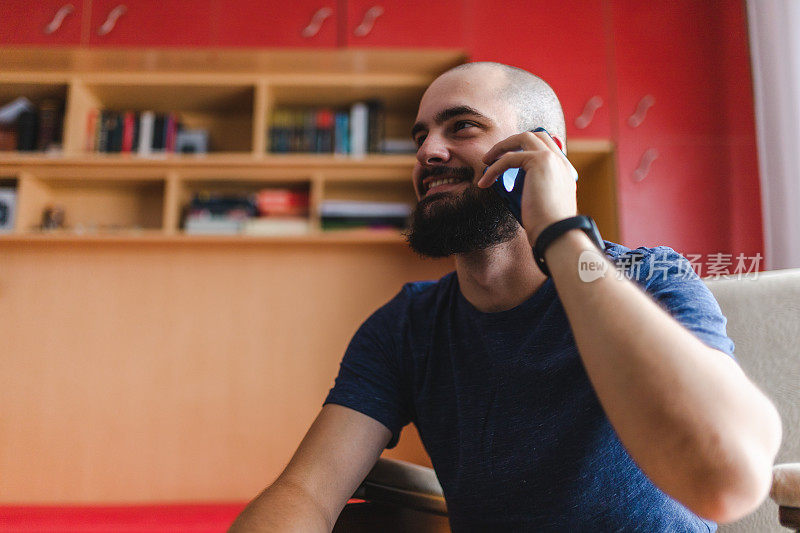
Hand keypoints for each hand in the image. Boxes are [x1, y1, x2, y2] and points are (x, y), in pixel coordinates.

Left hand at [477, 130, 576, 245]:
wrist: (556, 232)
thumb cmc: (545, 225)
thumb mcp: (539, 200)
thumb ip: (531, 186)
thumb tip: (510, 182)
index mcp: (564, 170)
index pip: (545, 145)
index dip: (525, 147)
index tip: (508, 159)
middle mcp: (560, 161)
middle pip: (535, 135)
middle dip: (511, 142)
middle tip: (494, 156)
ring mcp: (552, 158)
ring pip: (523, 138)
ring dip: (502, 147)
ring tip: (486, 162)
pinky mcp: (540, 162)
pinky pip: (510, 158)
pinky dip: (494, 169)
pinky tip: (485, 182)